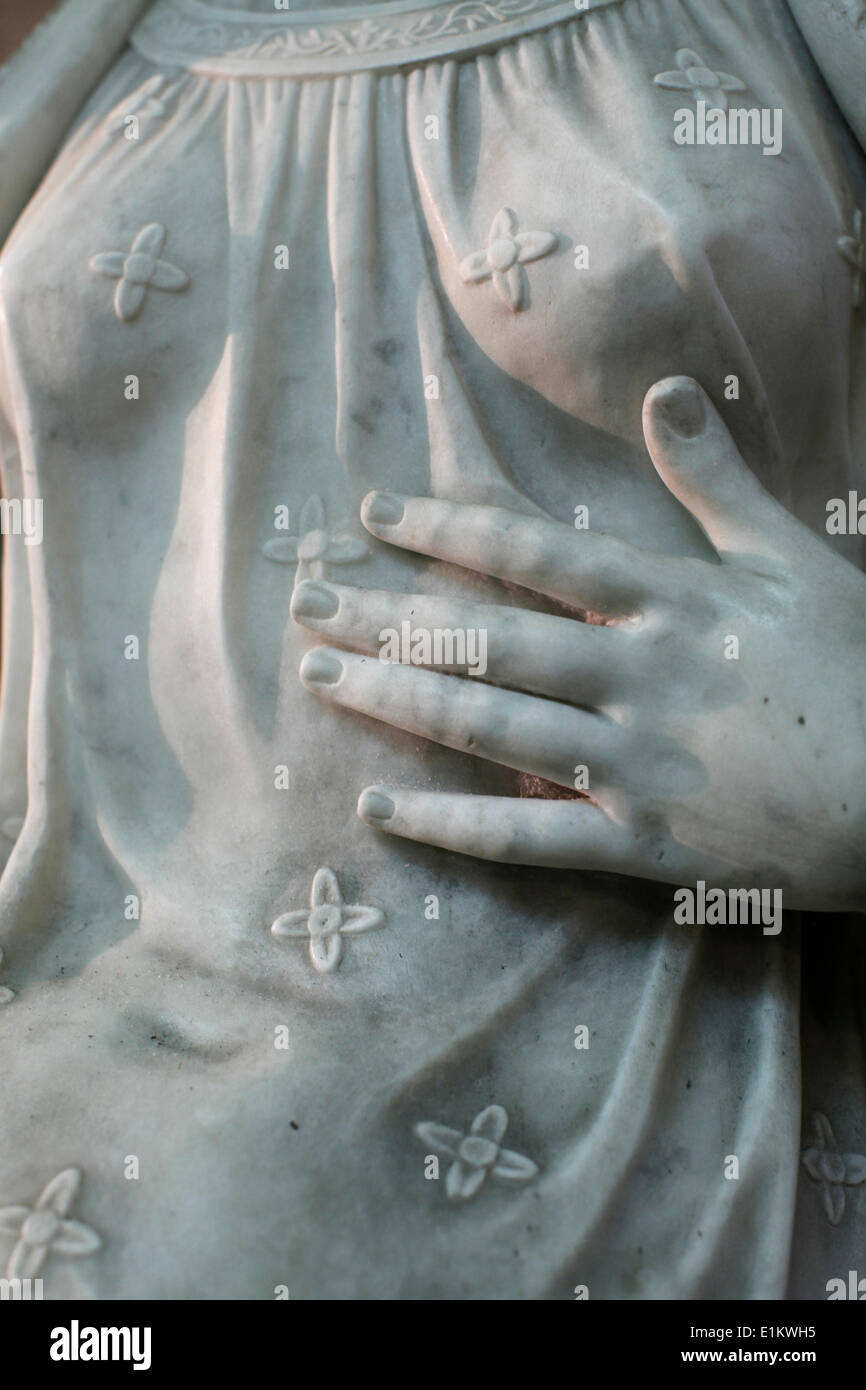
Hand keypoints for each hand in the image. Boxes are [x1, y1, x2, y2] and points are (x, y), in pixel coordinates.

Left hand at [291, 377, 865, 912]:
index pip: (530, 555)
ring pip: (484, 728)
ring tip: (316, 680)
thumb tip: (663, 389)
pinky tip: (379, 811)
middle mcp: (632, 677)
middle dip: (384, 618)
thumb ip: (717, 480)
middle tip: (304, 601)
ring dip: (392, 701)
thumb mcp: (794, 559)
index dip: (441, 530)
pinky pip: (522, 839)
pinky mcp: (636, 846)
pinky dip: (447, 827)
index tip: (370, 515)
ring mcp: (629, 767)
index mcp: (668, 601)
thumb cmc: (855, 669)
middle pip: (482, 640)